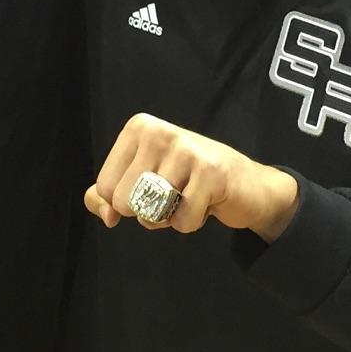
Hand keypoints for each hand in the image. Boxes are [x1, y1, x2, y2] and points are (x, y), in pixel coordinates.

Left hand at [85, 114, 298, 241]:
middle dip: (147, 212)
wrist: (245, 183)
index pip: (105, 187)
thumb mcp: (141, 181)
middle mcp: (159, 132)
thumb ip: (106, 196)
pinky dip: (191, 222)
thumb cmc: (188, 180)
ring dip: (170, 218)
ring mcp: (185, 149)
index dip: (125, 202)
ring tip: (188, 197)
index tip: (152, 187)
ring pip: (152, 213)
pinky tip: (205, 202)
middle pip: (125, 202)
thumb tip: (105, 214)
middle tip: (173, 194)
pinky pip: (181, 221)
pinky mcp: (210, 171)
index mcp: (138, 128)